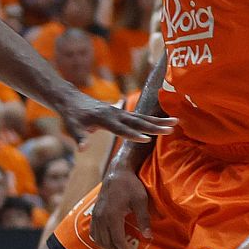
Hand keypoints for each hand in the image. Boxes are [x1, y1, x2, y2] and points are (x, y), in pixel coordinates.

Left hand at [60, 95, 176, 143]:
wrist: (72, 99)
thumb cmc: (72, 116)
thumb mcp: (72, 127)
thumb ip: (79, 138)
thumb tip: (82, 149)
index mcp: (104, 118)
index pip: (121, 129)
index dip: (133, 135)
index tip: (147, 140)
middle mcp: (115, 113)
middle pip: (137, 121)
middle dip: (155, 126)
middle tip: (172, 129)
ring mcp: (120, 112)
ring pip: (142, 117)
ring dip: (159, 120)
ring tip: (177, 122)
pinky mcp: (122, 112)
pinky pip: (140, 115)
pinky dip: (153, 118)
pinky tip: (166, 121)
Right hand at [88, 165, 151, 248]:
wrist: (117, 172)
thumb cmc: (131, 185)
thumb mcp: (141, 201)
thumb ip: (144, 219)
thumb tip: (149, 237)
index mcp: (113, 215)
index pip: (117, 240)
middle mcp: (102, 216)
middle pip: (107, 242)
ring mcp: (96, 215)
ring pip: (98, 239)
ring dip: (108, 248)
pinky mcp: (94, 212)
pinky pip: (93, 232)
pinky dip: (99, 240)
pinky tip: (108, 242)